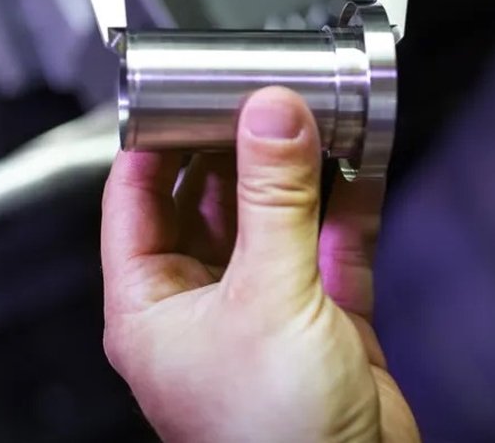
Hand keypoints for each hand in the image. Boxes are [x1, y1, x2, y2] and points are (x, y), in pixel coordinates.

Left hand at [100, 86, 418, 441]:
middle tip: (260, 91)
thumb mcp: (266, 298)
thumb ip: (275, 199)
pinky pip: (331, 237)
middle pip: (210, 197)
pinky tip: (357, 159)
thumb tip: (270, 115)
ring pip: (274, 213)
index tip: (189, 87)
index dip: (159, 137)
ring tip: (312, 112)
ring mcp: (266, 303)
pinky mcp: (324, 311)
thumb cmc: (274, 441)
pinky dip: (345, 198)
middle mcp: (204, 300)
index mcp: (153, 303)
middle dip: (235, 143)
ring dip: (295, 167)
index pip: (137, 196)